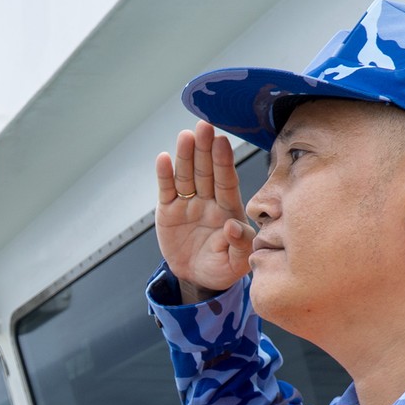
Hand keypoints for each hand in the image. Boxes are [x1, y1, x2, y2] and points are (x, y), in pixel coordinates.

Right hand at [155, 121, 254, 297]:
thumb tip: (231, 226)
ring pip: (186, 176)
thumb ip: (240, 244)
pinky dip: (164, 175)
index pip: (226, 181)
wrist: (197, 278)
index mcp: (228, 208)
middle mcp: (208, 201)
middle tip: (204, 126)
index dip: (223, 162)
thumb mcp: (237, 263)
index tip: (221, 142)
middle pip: (206, 171)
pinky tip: (164, 158)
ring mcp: (188, 204)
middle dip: (204, 149)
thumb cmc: (223, 267)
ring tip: (185, 136)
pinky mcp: (168, 211)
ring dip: (185, 155)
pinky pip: (166, 190)